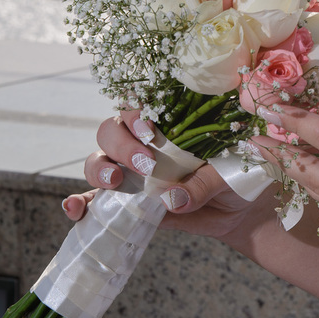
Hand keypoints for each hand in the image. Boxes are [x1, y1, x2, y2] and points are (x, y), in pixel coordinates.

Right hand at [62, 110, 272, 241]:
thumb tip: (173, 199)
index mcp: (170, 123)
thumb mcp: (232, 172)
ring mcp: (132, 174)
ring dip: (99, 169)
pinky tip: (75, 209)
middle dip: (121, 145)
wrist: (243, 211)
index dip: (137, 114)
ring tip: (116, 183)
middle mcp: (144, 144)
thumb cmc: (240, 176)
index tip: (151, 131)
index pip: (139, 105)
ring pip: (98, 160)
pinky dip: (81, 203)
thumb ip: (205, 181)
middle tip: (146, 164)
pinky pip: (95, 200)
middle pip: (111, 130)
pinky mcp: (127, 204)